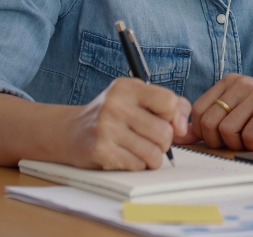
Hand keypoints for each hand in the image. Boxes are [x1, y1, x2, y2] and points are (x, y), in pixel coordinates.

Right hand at [67, 78, 190, 169]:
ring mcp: (106, 128)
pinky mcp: (100, 150)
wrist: (70, 131)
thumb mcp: (137, 98)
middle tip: (148, 139)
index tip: (163, 121)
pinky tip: (124, 156)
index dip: (172, 117)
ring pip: (153, 153)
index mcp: (127, 87)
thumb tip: (182, 127)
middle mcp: (116, 104)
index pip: (169, 102)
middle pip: (164, 133)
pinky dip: (136, 165)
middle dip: (163, 142)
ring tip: (138, 149)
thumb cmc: (112, 114)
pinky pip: (137, 165)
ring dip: (151, 157)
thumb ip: (170, 105)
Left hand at [179, 73, 252, 150]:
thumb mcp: (237, 107)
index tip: (215, 139)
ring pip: (227, 130)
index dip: (201, 131)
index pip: (198, 109)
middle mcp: (240, 84)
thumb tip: (180, 136)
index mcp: (228, 82)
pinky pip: (248, 135)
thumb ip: (210, 119)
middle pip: (209, 122)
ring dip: (236, 144)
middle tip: (233, 142)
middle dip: (217, 141)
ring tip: (247, 141)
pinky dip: (251, 145)